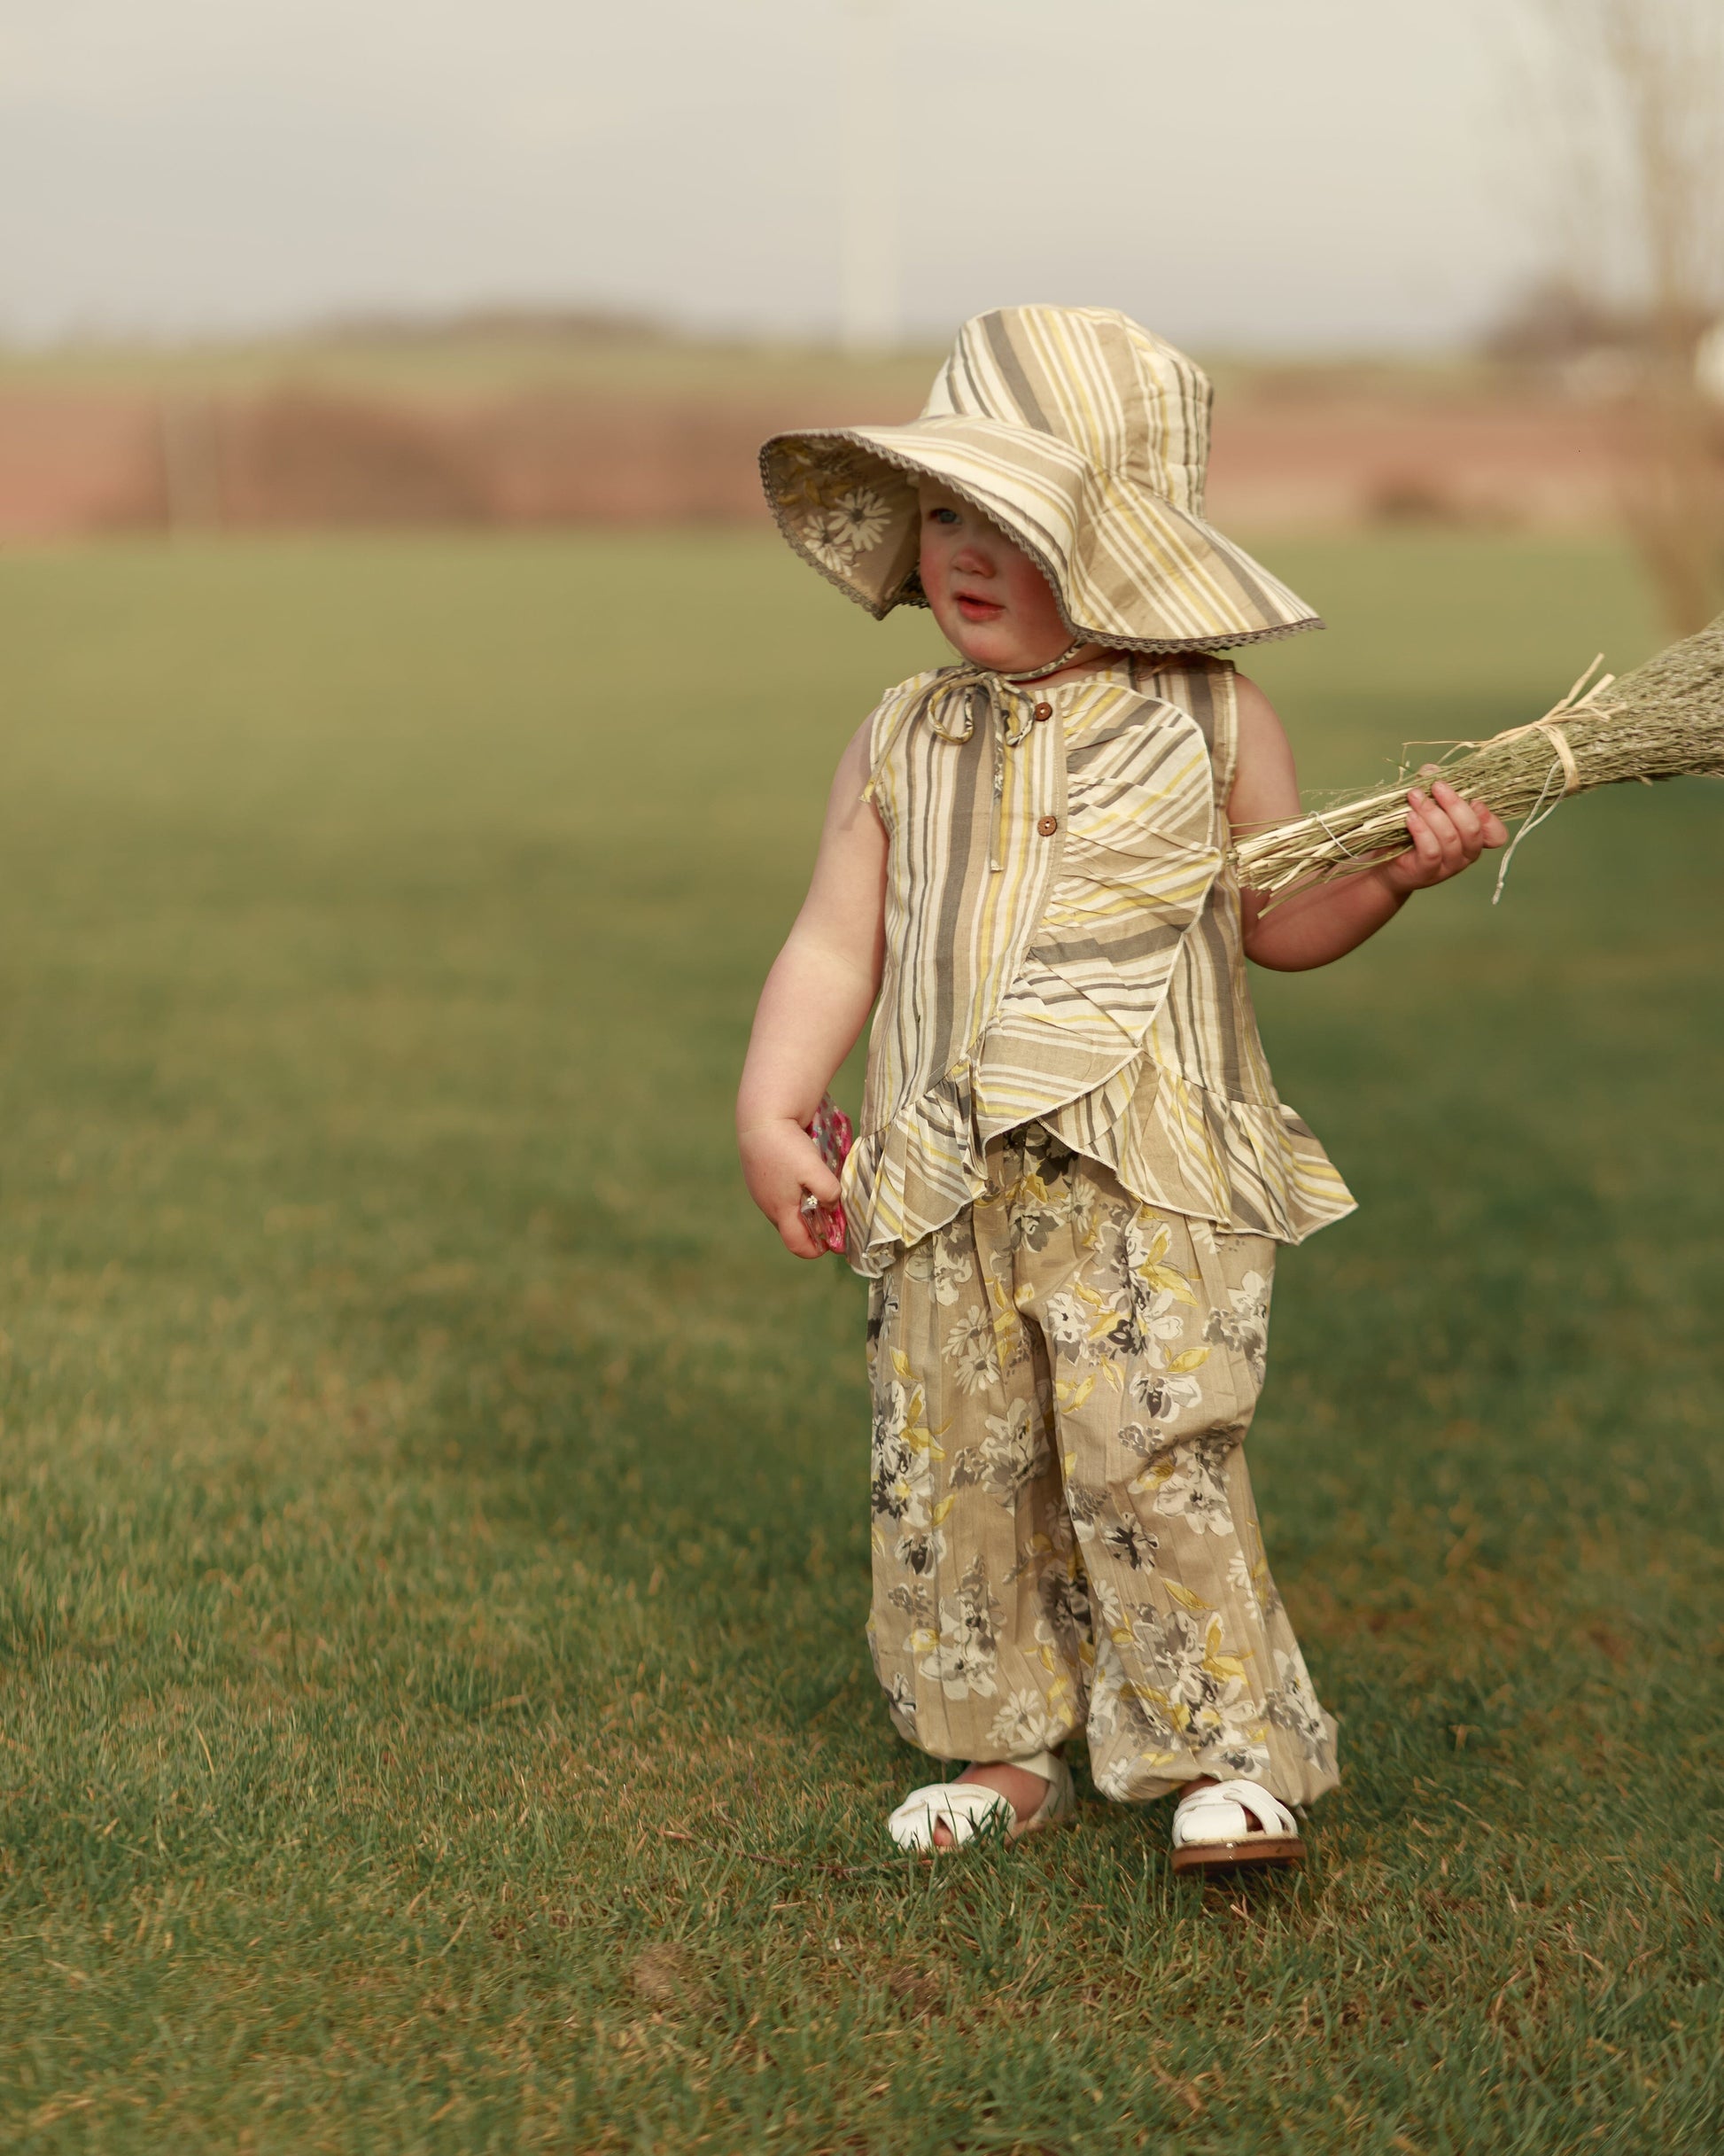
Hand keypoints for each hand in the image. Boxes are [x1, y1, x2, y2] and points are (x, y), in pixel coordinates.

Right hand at [739, 1116, 841, 1258]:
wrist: (761, 1117)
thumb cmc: (788, 1146)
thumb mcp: (815, 1170)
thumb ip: (829, 1193)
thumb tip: (832, 1205)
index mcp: (781, 1210)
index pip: (798, 1246)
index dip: (817, 1249)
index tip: (833, 1241)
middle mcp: (767, 1205)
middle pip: (792, 1228)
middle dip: (813, 1227)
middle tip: (832, 1213)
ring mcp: (760, 1191)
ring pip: (785, 1209)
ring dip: (803, 1208)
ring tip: (819, 1190)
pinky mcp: (758, 1176)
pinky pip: (779, 1193)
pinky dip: (793, 1192)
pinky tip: (802, 1173)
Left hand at [1377, 773, 1508, 895]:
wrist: (1386, 864)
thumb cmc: (1411, 833)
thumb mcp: (1425, 807)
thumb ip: (1432, 787)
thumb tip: (1432, 769)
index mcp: (1473, 837)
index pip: (1497, 834)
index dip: (1489, 817)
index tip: (1474, 799)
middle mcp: (1466, 854)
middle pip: (1472, 829)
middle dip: (1454, 803)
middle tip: (1436, 785)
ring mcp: (1448, 866)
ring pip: (1450, 838)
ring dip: (1432, 813)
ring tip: (1415, 796)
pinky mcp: (1428, 872)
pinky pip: (1431, 851)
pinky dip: (1422, 831)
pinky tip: (1410, 817)